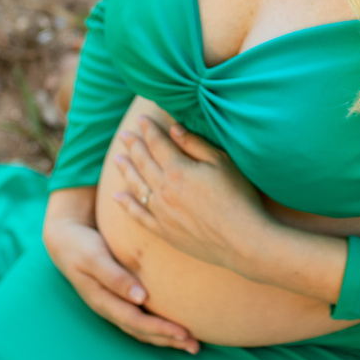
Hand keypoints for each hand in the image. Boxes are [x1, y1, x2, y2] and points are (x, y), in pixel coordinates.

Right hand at [42, 193, 199, 353]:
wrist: (65, 238)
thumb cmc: (81, 245)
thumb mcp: (94, 257)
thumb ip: (115, 277)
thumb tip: (140, 298)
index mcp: (103, 300)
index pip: (136, 321)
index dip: (159, 329)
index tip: (183, 332)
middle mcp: (109, 307)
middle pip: (141, 331)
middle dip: (168, 340)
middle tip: (195, 345)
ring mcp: (113, 304)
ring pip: (141, 328)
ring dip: (165, 337)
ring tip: (191, 342)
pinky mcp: (118, 297)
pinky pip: (140, 318)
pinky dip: (157, 326)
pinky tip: (173, 326)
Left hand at [111, 116, 269, 272]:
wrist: (242, 241)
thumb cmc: (238, 197)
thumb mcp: (222, 162)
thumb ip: (195, 144)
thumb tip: (174, 129)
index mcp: (177, 169)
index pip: (157, 143)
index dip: (149, 129)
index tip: (141, 118)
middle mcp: (163, 189)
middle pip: (143, 162)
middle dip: (133, 146)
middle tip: (124, 135)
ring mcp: (161, 212)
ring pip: (136, 186)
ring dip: (126, 170)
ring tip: (117, 159)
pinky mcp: (164, 231)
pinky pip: (138, 215)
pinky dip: (126, 204)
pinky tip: (117, 196)